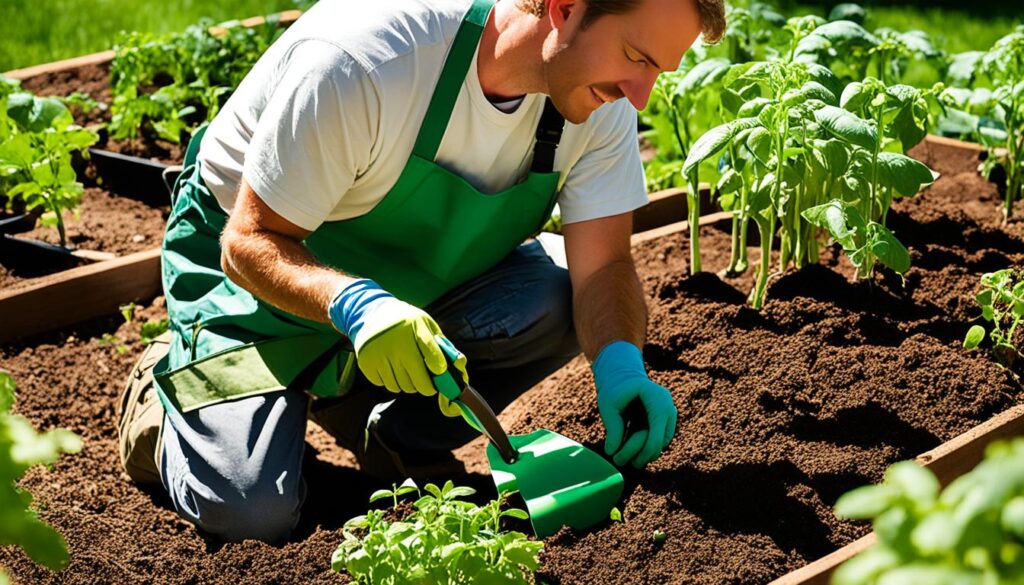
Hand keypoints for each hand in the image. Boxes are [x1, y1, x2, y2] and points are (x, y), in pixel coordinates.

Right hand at [329, 279, 465, 416]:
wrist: (372, 313)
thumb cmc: (406, 322)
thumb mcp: (425, 324)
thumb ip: (442, 344)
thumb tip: (459, 364)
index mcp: (416, 328)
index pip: (431, 352)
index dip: (438, 366)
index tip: (439, 371)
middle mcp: (398, 342)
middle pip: (418, 380)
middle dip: (426, 386)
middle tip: (426, 383)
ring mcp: (380, 353)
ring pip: (401, 387)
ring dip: (408, 384)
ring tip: (406, 371)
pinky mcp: (367, 362)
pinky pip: (385, 385)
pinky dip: (391, 381)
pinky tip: (391, 368)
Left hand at [592, 341, 677, 467]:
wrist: (623, 379)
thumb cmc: (614, 390)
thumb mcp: (607, 405)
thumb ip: (612, 427)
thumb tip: (611, 452)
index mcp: (657, 397)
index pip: (657, 430)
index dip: (641, 448)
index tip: (621, 460)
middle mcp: (668, 407)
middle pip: (659, 440)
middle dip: (639, 454)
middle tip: (617, 462)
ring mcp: (669, 416)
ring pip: (659, 445)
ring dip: (641, 454)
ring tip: (620, 458)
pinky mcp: (665, 424)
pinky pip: (657, 443)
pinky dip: (643, 449)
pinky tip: (626, 451)